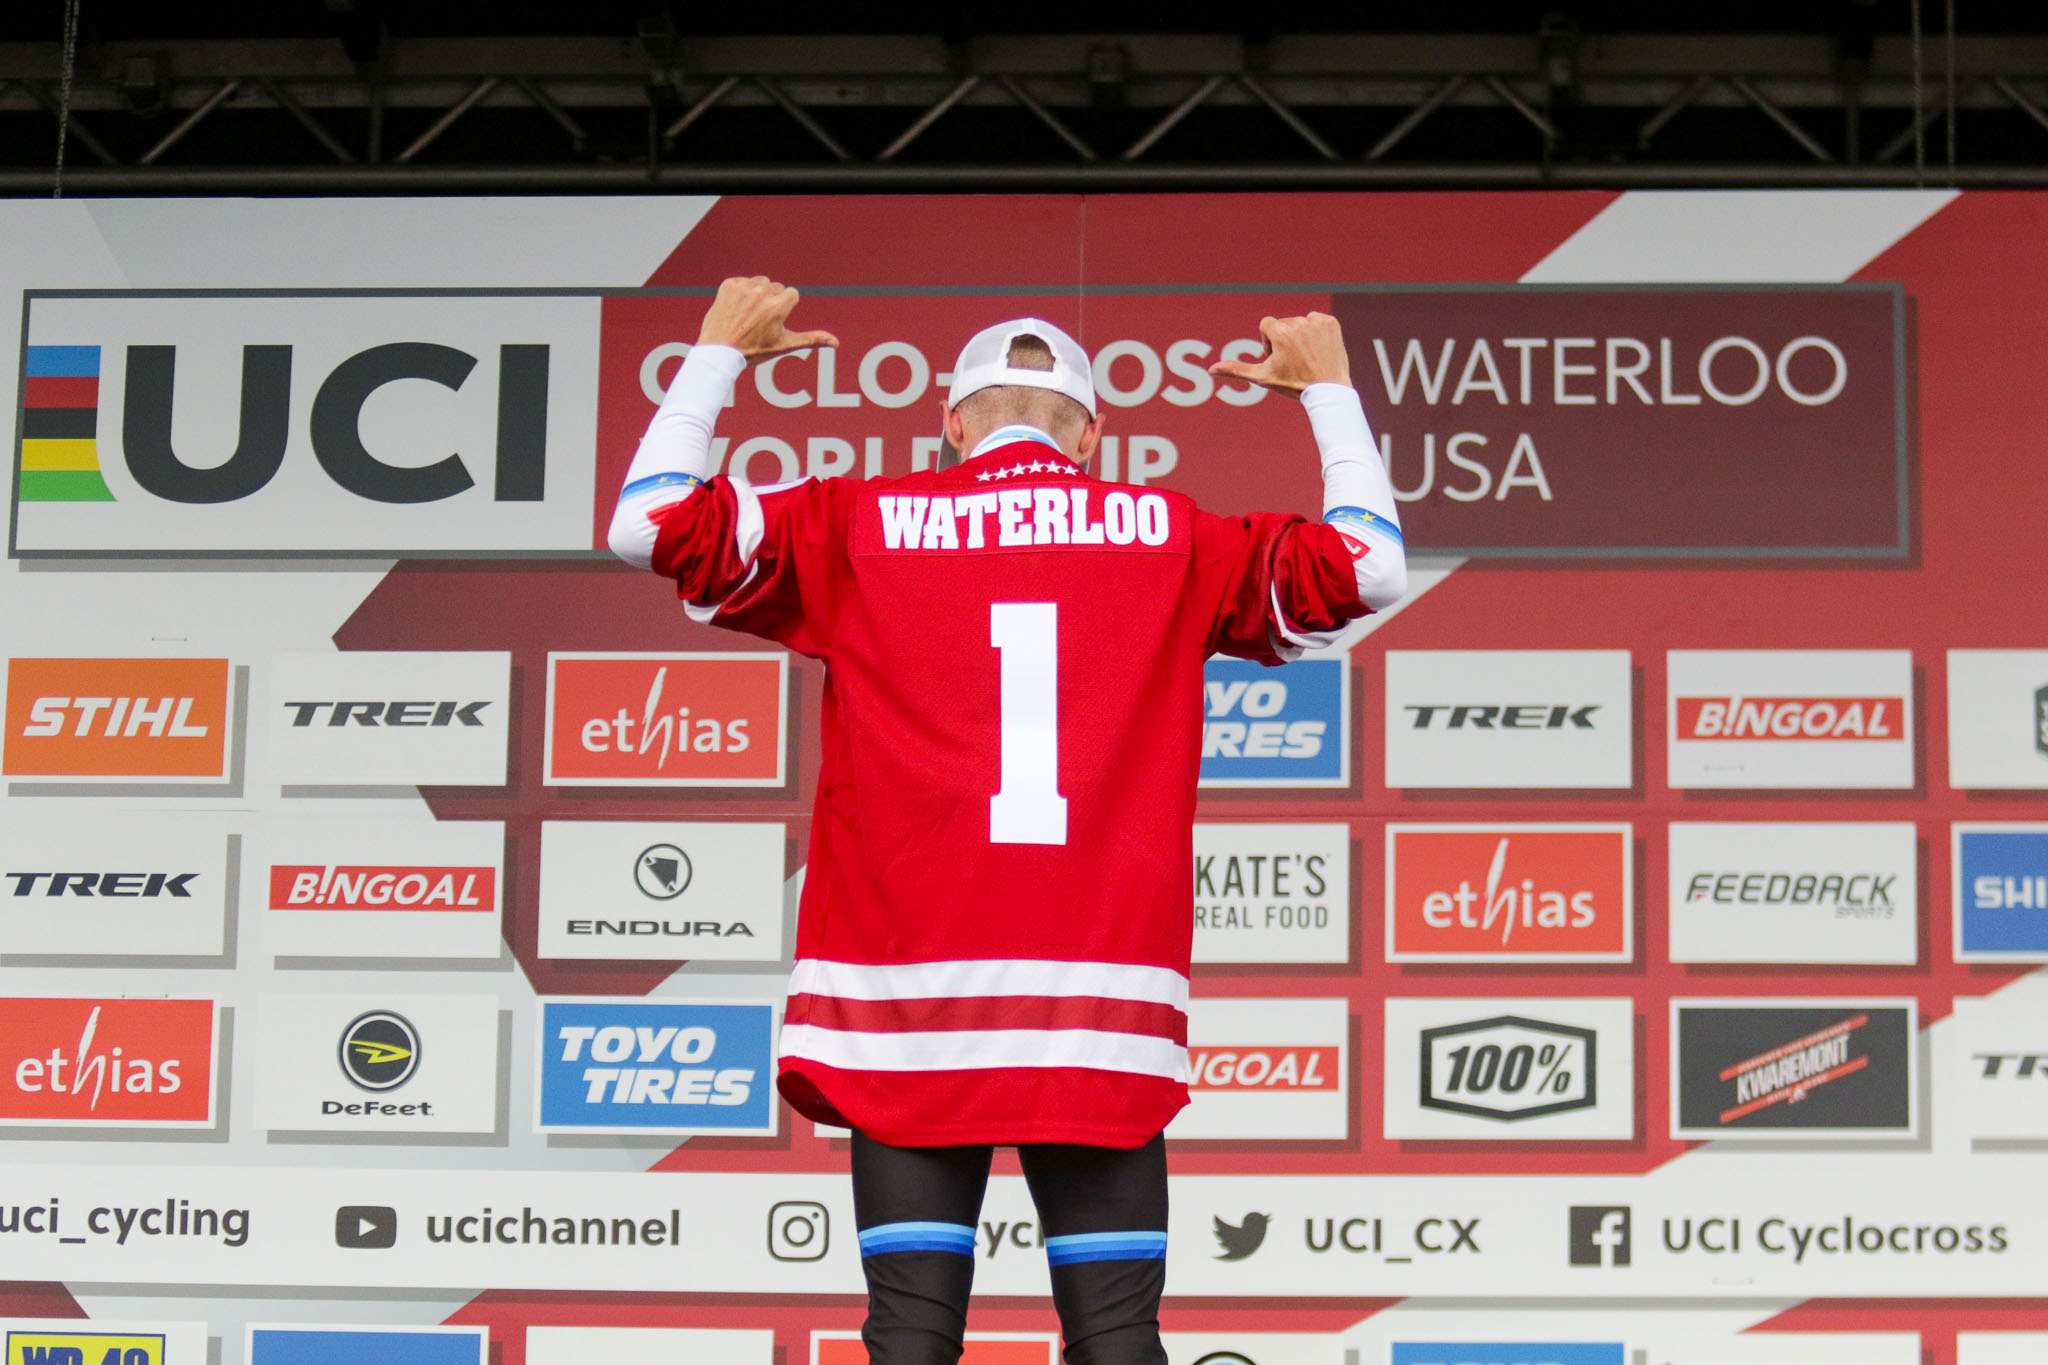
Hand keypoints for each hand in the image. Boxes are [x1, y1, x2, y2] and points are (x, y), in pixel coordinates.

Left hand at [696, 275, 838, 361]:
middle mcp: (762, 293)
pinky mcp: (729, 284)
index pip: (791, 294)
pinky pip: (742, 281)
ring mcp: (744, 288)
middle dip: (770, 301)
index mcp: (779, 306)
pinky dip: (739, 292)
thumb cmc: (753, 350)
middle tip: (758, 321)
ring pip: (759, 282)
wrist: (719, 351)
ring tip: (747, 314)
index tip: (772, 321)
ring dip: (756, 293)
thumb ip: (812, 339)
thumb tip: (835, 342)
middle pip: (776, 287)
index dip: (783, 309)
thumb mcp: (784, 345)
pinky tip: (735, 309)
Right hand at [1207, 312, 1350, 397]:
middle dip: (1285, 338)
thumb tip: (1211, 369)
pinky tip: (1318, 349)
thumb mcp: (1263, 377)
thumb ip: (1237, 370)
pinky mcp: (1331, 323)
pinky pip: (1317, 320)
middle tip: (1294, 360)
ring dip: (1301, 335)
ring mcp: (1317, 323)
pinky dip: (1317, 331)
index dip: (1269, 342)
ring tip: (1307, 356)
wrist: (1328, 391)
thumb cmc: (1294, 385)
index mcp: (1280, 333)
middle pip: (1284, 323)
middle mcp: (1298, 324)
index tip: (1278, 357)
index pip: (1267, 325)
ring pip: (1300, 322)